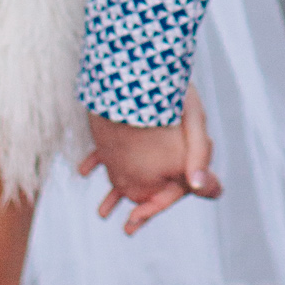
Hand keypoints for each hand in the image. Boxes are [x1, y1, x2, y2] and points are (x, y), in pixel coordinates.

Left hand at [79, 87, 222, 233]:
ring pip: (132, 171)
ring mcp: (144, 137)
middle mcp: (166, 147)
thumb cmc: (174, 86)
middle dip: (138, 207)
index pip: (176, 189)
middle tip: (125, 228)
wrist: (143, 56)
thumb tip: (196, 184)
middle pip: (154, 185)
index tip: (136, 219)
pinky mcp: (126, 125)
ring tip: (102, 212)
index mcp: (185, 150)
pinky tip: (84, 170)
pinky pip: (113, 149)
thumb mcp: (193, 117)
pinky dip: (99, 162)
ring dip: (117, 192)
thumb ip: (200, 151)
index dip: (157, 206)